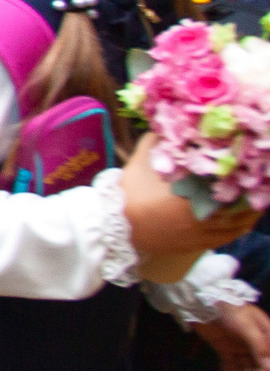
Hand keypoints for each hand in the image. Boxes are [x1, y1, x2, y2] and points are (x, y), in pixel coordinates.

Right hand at [123, 135, 261, 263]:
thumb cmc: (129, 194)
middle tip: (259, 183)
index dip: (244, 175)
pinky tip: (245, 222)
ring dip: (250, 213)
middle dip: (252, 194)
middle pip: (239, 205)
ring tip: (257, 201)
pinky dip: (239, 229)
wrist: (114, 226)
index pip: (228, 182)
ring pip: (237, 223)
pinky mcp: (196, 244)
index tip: (254, 168)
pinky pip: (226, 237)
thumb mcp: (141, 162)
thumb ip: (157, 142)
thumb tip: (169, 126)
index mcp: (193, 192)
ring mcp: (202, 232)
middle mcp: (204, 214)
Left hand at [196, 305, 269, 370]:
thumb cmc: (229, 310)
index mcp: (267, 336)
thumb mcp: (247, 327)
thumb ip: (259, 347)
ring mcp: (240, 346)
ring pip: (245, 369)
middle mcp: (256, 343)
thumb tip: (269, 367)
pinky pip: (229, 365)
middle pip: (259, 367)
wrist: (201, 301)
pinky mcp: (225, 348)